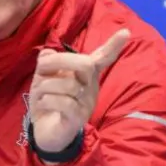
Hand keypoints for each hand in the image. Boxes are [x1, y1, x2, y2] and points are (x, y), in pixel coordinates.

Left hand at [29, 29, 130, 156]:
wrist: (46, 134)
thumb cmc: (48, 102)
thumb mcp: (43, 79)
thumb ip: (46, 64)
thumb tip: (47, 53)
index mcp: (85, 76)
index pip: (102, 58)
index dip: (113, 46)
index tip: (126, 31)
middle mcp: (90, 89)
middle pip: (85, 64)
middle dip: (60, 60)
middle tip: (42, 68)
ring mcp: (86, 104)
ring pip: (69, 84)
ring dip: (45, 85)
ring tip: (39, 93)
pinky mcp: (77, 119)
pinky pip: (63, 102)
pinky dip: (46, 100)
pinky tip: (43, 104)